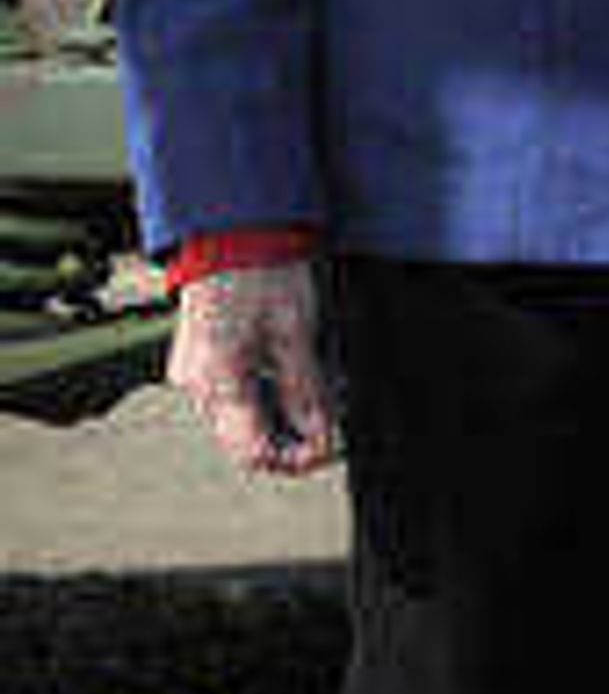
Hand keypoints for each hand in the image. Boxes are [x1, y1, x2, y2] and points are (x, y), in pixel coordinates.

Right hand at [167, 260, 339, 476]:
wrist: (235, 233)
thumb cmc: (263, 274)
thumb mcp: (297, 335)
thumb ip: (306, 390)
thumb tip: (322, 431)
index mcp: (218, 383)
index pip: (253, 452)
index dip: (296, 459)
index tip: (329, 449)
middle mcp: (196, 385)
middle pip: (242, 441)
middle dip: (289, 442)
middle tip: (330, 428)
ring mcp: (193, 372)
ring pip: (237, 420)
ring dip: (277, 421)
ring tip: (319, 402)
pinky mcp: (200, 359)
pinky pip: (230, 395)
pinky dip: (262, 398)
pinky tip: (291, 384)